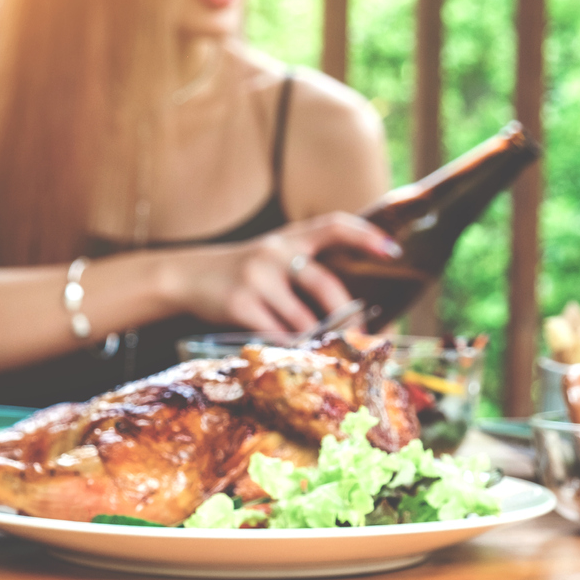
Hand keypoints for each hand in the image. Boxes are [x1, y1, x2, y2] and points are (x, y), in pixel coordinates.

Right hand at [166, 212, 400, 332]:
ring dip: (315, 340)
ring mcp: (255, 278)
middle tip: (361, 335)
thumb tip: (350, 310)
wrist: (186, 275)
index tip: (393, 251)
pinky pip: (276, 334)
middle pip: (324, 283)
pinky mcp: (239, 304)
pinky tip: (293, 354)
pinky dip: (289, 348)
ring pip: (301, 319)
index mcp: (289, 238)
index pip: (333, 225)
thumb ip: (304, 269)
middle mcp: (274, 253)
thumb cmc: (240, 272)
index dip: (365, 235)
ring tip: (326, 352)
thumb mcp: (271, 256)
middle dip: (347, 314)